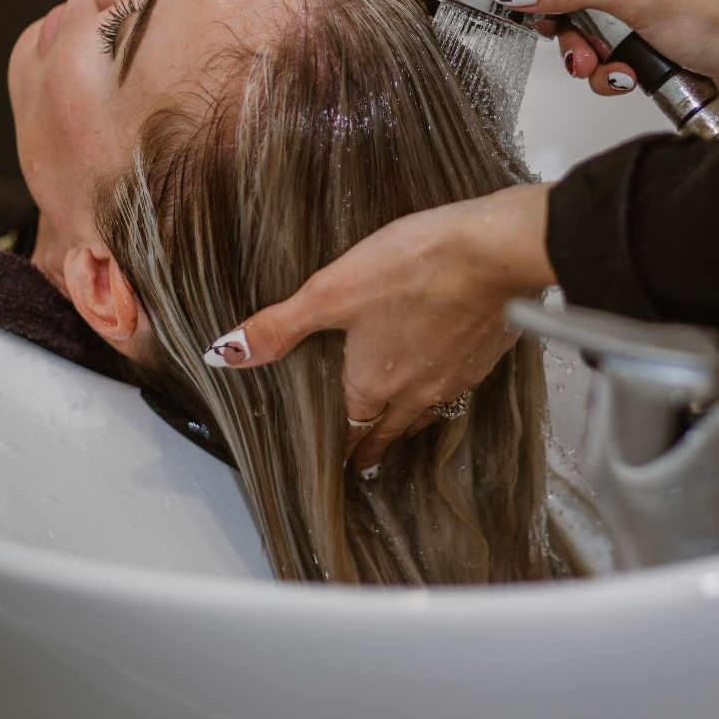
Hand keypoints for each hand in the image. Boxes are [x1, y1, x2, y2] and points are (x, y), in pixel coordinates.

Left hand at [200, 184, 556, 473]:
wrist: (494, 254)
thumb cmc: (414, 267)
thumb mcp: (331, 291)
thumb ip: (279, 326)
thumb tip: (225, 354)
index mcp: (372, 383)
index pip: (352, 429)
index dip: (344, 448)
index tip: (341, 464)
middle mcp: (415, 391)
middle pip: (390, 429)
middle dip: (375, 444)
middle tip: (367, 460)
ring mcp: (455, 376)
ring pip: (427, 411)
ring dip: (411, 421)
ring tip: (403, 425)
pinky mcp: (485, 356)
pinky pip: (460, 385)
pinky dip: (446, 387)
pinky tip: (448, 370)